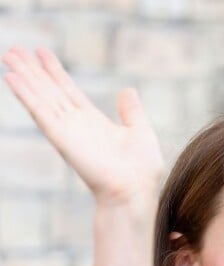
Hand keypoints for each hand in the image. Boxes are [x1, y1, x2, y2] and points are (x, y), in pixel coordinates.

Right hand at [2, 47, 164, 209]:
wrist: (135, 191)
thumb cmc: (142, 170)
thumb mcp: (140, 132)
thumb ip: (132, 111)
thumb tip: (128, 90)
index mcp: (95, 123)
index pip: (69, 92)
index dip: (56, 72)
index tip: (42, 53)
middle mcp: (78, 125)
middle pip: (50, 91)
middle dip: (33, 70)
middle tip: (13, 49)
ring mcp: (68, 131)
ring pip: (41, 97)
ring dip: (24, 76)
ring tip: (7, 54)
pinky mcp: (62, 138)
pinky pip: (40, 112)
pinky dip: (26, 95)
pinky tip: (11, 78)